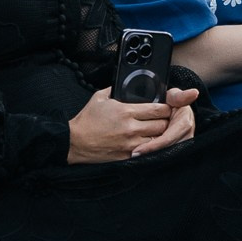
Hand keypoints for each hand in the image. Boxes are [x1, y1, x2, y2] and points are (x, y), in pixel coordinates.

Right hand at [66, 85, 199, 163]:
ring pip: (159, 140)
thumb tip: (125, 84)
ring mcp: (131, 143)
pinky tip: (147, 143)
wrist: (75, 141)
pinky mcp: (128, 155)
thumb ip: (115, 89)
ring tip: (155, 132)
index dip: (166, 107)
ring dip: (160, 136)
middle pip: (163, 125)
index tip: (165, 107)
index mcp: (126, 111)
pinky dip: (150, 147)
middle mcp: (131, 128)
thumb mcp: (99, 97)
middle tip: (162, 120)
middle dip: (165, 121)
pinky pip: (148, 152)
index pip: (159, 109)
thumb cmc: (86, 120)